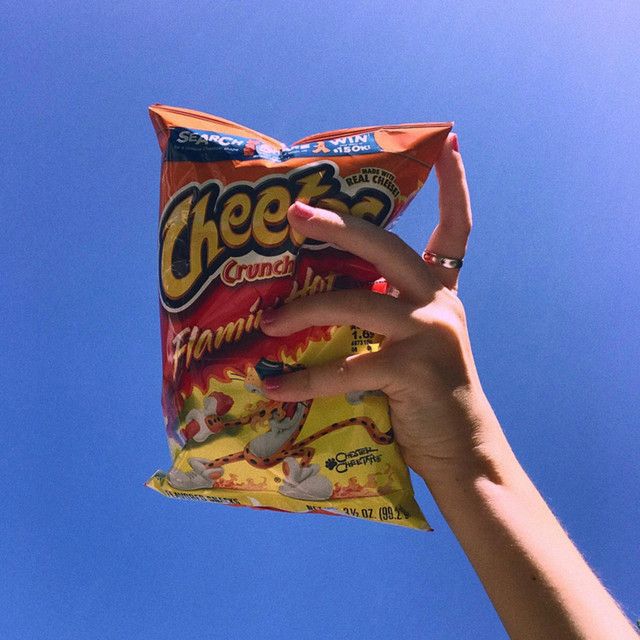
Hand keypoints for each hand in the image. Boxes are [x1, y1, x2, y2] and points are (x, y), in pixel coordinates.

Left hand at [261, 135, 497, 481]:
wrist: (462, 455)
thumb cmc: (426, 400)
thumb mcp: (409, 345)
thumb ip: (380, 316)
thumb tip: (319, 299)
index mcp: (441, 292)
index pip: (457, 229)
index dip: (454, 186)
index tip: (449, 145)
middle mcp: (440, 303)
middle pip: (386, 246)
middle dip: (337, 225)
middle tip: (294, 214)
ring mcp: (430, 332)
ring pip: (354, 302)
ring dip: (303, 311)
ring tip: (266, 323)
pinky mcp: (413, 369)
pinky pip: (345, 366)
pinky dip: (305, 379)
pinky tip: (273, 386)